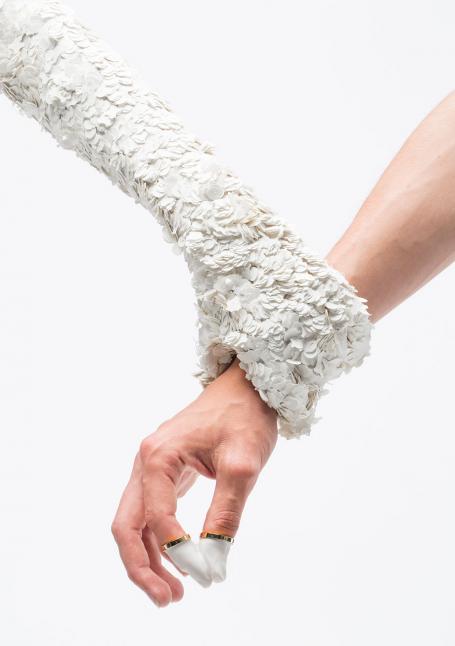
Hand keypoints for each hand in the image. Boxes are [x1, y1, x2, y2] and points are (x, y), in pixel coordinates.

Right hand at [111, 358, 277, 606]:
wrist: (248, 386)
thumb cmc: (244, 417)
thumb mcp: (242, 466)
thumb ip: (225, 515)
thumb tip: (214, 565)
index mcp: (158, 456)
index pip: (158, 518)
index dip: (178, 553)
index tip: (205, 576)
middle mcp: (146, 461)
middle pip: (127, 524)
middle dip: (142, 566)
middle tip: (168, 599)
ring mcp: (151, 466)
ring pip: (135, 522)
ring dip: (148, 558)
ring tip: (173, 592)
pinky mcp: (164, 471)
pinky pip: (151, 512)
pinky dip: (159, 540)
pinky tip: (177, 561)